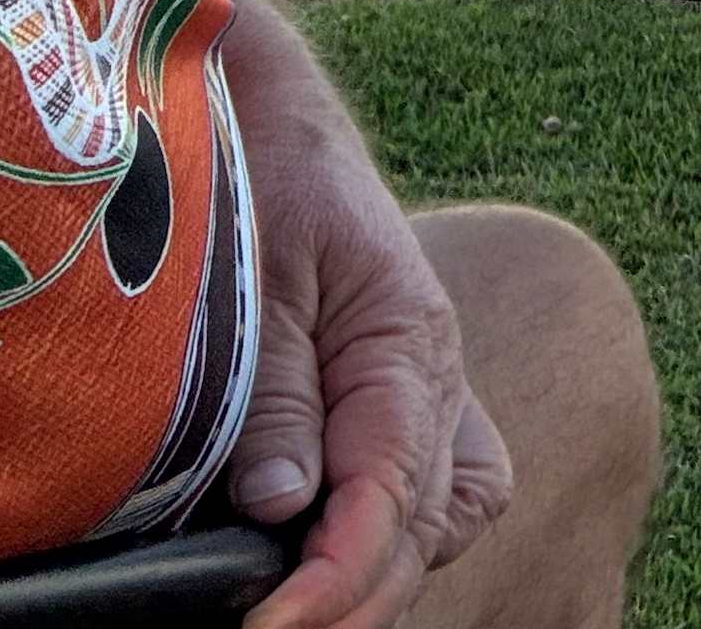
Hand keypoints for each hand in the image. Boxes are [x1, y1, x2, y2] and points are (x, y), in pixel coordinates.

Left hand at [200, 0, 513, 628]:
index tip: (276, 623)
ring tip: (302, 617)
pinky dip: (399, 545)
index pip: (393, 488)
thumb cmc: (264, 184)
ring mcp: (430, 390)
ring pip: (442, 519)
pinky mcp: (402, 402)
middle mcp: (437, 375)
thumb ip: (273, 392)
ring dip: (382, 581)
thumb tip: (282, 504)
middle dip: (357, 598)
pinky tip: (337, 567)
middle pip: (425, 524)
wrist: (278, 122)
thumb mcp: (258, 280)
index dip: (339, 571)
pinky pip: (438, 494)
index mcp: (408, 340)